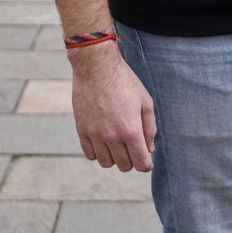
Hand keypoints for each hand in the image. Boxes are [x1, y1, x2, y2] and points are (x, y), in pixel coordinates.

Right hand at [69, 42, 155, 171]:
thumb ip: (150, 128)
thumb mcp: (145, 101)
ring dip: (114, 157)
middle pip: (124, 166)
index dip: (146, 164)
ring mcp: (95, 134)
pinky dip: (98, 152)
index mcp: (131, 129)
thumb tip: (149, 149)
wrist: (96, 66)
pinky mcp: (82, 130)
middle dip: (131, 160)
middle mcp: (112, 136)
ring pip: (106, 163)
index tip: (146, 160)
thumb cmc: (124, 81)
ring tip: (117, 143)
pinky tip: (103, 140)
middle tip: (132, 146)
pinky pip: (90, 155)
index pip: (141, 164)